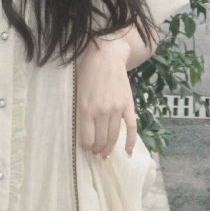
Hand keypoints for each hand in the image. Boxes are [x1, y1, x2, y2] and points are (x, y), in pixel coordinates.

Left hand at [76, 37, 136, 158]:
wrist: (107, 56)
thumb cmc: (88, 71)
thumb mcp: (78, 91)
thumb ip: (81, 110)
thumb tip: (84, 130)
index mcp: (85, 109)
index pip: (87, 138)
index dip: (87, 147)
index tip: (87, 148)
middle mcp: (101, 112)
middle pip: (101, 140)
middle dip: (98, 149)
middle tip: (96, 153)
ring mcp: (116, 109)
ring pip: (114, 136)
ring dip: (110, 148)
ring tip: (106, 154)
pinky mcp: (128, 105)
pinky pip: (131, 128)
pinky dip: (130, 142)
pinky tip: (128, 151)